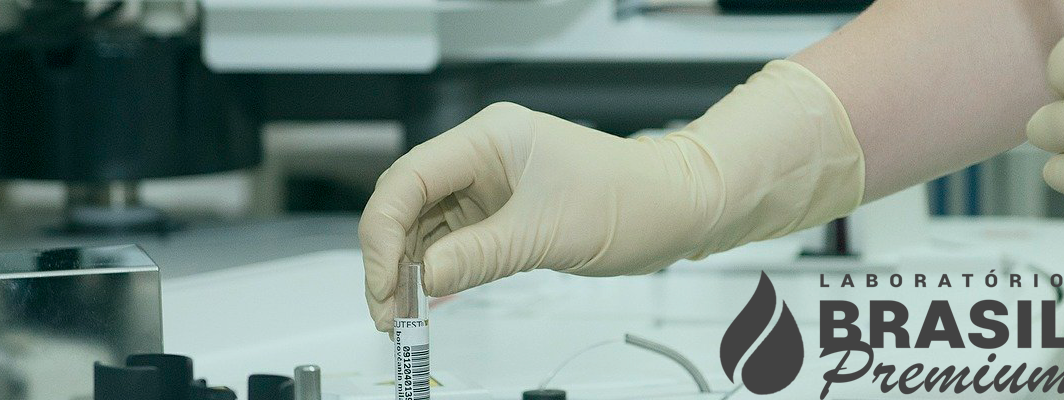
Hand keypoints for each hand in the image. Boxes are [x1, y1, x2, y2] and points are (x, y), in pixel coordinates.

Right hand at [361, 61, 864, 330]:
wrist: (680, 208)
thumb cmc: (633, 198)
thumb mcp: (548, 233)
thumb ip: (479, 256)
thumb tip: (423, 278)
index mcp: (490, 138)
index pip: (410, 179)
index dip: (383, 231)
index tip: (383, 278)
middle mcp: (484, 158)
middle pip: (408, 204)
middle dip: (389, 258)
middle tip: (386, 309)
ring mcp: (491, 188)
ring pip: (425, 229)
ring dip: (408, 272)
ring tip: (402, 316)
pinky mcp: (502, 216)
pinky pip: (453, 244)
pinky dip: (436, 275)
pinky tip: (426, 302)